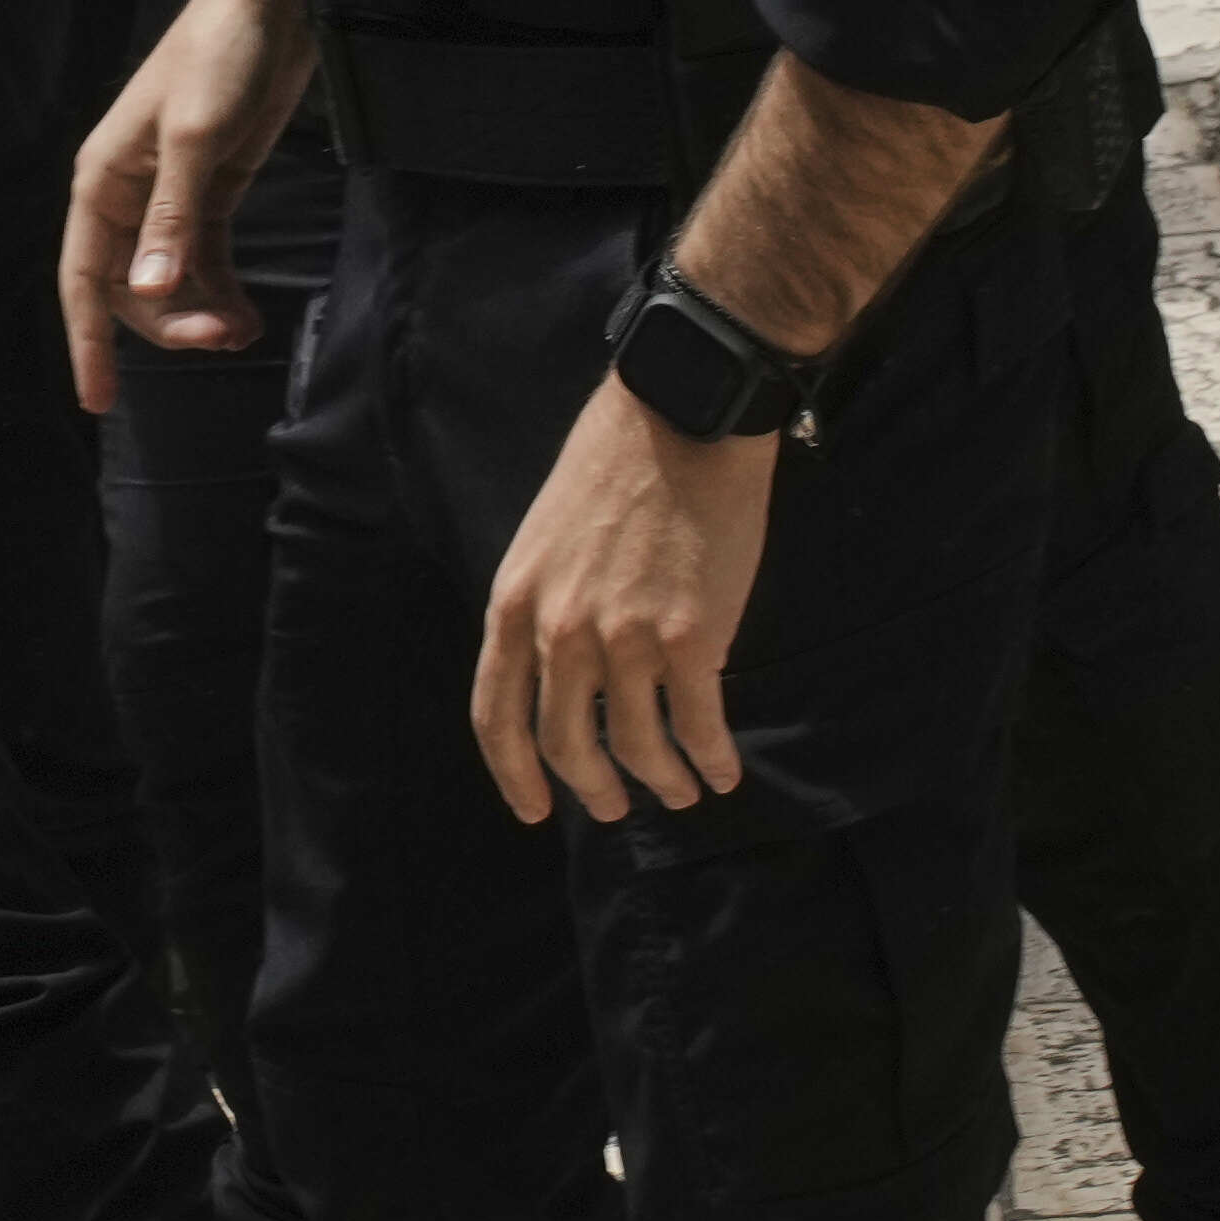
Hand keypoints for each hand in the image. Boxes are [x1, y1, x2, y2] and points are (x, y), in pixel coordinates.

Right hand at [59, 0, 324, 409]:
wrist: (272, 4)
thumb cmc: (220, 58)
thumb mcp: (195, 138)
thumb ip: (173, 219)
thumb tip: (151, 291)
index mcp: (103, 180)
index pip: (83, 277)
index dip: (88, 340)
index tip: (98, 399)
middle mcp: (127, 194)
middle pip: (131, 288)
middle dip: (169, 325)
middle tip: (221, 342)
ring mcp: (170, 195)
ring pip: (170, 280)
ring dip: (200, 314)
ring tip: (244, 333)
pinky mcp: (213, 191)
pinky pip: (205, 260)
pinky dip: (222, 292)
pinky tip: (248, 317)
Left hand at [471, 381, 780, 820]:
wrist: (683, 412)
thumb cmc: (616, 461)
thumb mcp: (545, 537)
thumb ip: (546, 605)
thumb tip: (566, 671)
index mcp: (514, 604)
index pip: (496, 715)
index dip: (513, 774)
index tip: (533, 808)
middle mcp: (561, 631)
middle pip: (566, 745)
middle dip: (593, 788)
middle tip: (616, 806)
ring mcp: (625, 638)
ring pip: (637, 745)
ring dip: (662, 781)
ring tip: (681, 792)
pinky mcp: (692, 636)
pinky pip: (699, 724)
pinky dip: (710, 759)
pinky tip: (723, 771)